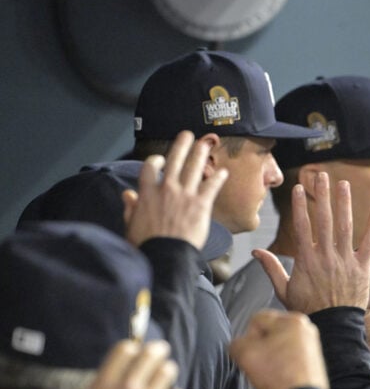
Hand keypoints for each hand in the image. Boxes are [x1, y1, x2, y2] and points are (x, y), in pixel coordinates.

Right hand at [69, 340, 186, 388]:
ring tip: (166, 374)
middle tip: (161, 350)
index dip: (133, 347)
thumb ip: (99, 387)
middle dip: (157, 350)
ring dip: (167, 371)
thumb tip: (114, 373)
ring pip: (168, 372)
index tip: (136, 350)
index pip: (124, 350)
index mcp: (104, 385)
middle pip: (150, 355)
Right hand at [124, 131, 225, 250]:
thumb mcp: (131, 224)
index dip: (154, 160)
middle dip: (181, 146)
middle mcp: (166, 189)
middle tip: (187, 134)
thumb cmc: (146, 244)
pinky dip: (218, 179)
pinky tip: (224, 172)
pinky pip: (211, 187)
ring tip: (205, 144)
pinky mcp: (200, 205)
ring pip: (193, 168)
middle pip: (174, 161)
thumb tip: (127, 194)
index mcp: (147, 193)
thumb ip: (130, 207)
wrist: (165, 254)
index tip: (159, 158)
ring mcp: (184, 195)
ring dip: (200, 154)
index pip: (149, 168)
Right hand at [228, 310, 328, 388]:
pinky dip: (282, 365)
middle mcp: (305, 329)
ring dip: (270, 357)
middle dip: (260, 347)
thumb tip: (240, 345)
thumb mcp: (244, 354)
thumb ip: (235, 343)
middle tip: (261, 363)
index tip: (252, 352)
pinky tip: (280, 376)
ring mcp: (311, 344)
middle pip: (268, 333)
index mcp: (292, 320)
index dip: (248, 338)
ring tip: (272, 372)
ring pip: (278, 345)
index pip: (256, 320)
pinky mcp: (313, 359)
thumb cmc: (280, 377)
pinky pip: (288, 357)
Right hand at [254, 173, 369, 313]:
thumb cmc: (308, 309)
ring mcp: (345, 261)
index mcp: (306, 260)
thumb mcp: (284, 290)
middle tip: (321, 176)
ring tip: (344, 184)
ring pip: (345, 227)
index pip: (302, 227)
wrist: (334, 325)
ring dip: (345, 204)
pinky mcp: (362, 268)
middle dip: (322, 196)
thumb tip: (254, 252)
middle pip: (324, 220)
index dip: (300, 206)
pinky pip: (369, 244)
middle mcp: (326, 256)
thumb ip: (271, 268)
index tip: (298, 188)